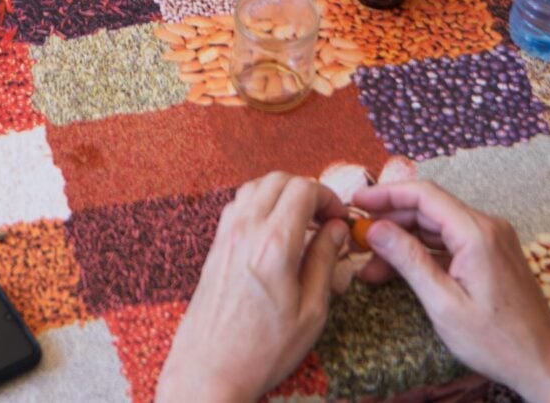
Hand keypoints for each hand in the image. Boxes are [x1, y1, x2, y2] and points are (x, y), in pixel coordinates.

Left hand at [157, 175, 346, 402]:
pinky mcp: (214, 247)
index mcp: (275, 243)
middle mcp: (246, 230)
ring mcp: (226, 236)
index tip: (339, 218)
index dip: (329, 197)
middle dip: (307, 191)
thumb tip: (336, 229)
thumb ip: (325, 261)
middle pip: (279, 179)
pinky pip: (238, 206)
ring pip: (255, 187)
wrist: (209, 370)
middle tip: (324, 218)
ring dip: (281, 194)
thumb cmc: (263, 350)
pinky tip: (273, 233)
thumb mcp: (311, 312)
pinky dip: (260, 205)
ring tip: (301, 223)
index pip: (304, 189)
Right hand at [348, 181, 549, 402]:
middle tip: (357, 241)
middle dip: (390, 223)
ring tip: (372, 266)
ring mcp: (493, 240)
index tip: (356, 202)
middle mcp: (488, 227)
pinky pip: (452, 241)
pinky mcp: (494, 254)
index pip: (424, 195)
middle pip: (429, 209)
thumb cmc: (497, 341)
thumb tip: (376, 229)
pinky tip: (402, 270)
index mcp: (477, 233)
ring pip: (438, 227)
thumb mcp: (444, 304)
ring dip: (405, 241)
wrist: (543, 362)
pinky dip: (425, 252)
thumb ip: (409, 260)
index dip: (386, 194)